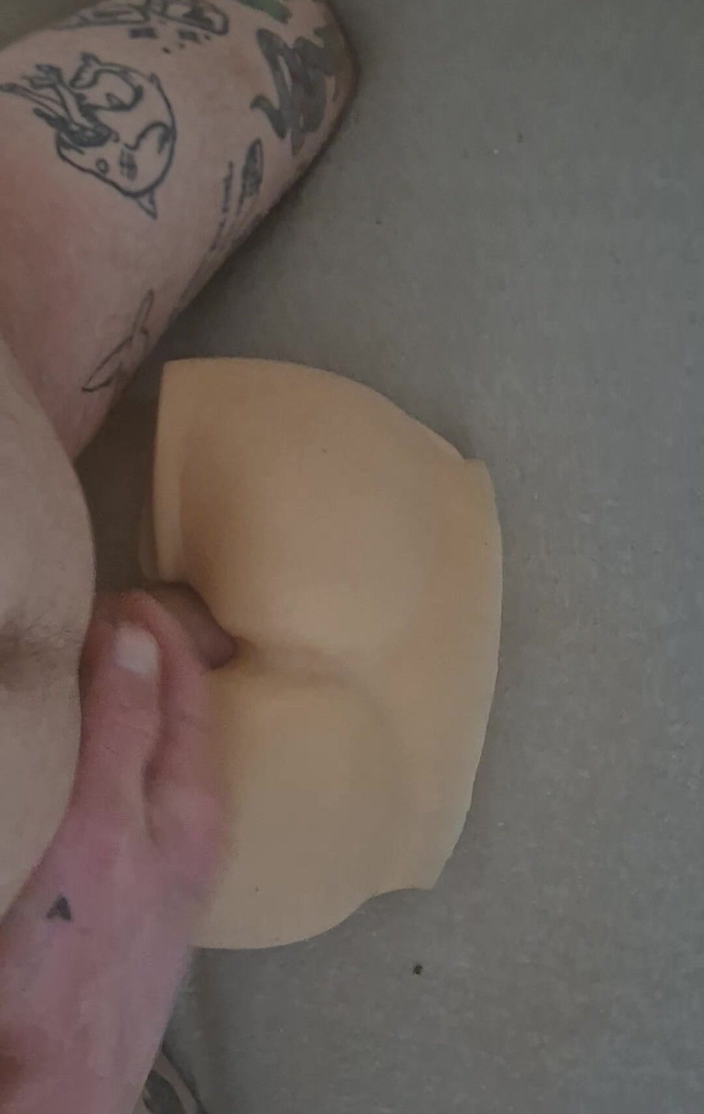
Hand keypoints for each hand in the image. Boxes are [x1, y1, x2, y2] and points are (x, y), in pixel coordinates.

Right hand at [0, 591, 225, 1113]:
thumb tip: (137, 635)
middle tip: (116, 615)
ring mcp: (162, 861)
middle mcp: (189, 827)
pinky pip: (137, 792)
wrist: (54, 1085)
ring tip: (106, 666)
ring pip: (159, 754)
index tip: (124, 592)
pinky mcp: (132, 890)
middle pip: (182, 718)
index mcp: (190, 804)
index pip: (186, 689)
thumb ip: (121, 733)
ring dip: (138, 702)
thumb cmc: (72, 961)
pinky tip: (100, 754)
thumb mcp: (97, 830)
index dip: (160, 633)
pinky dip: (121, 749)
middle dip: (157, 660)